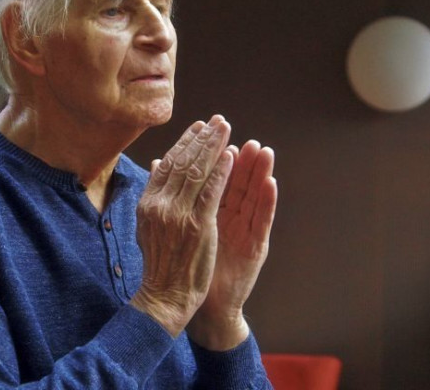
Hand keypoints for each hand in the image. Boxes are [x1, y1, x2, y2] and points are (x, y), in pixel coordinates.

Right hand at [130, 116, 234, 336]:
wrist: (164, 294)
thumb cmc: (159, 262)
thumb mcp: (147, 225)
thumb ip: (153, 193)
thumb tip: (155, 164)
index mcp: (148, 202)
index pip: (167, 165)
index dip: (184, 143)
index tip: (198, 128)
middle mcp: (160, 204)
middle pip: (183, 162)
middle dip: (202, 138)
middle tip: (217, 120)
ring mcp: (178, 213)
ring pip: (198, 171)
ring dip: (214, 147)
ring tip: (226, 129)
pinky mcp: (198, 224)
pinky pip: (212, 191)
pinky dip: (222, 171)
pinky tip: (231, 156)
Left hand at [187, 140, 277, 349]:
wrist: (187, 299)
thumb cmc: (183, 262)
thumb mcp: (178, 223)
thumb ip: (174, 193)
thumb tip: (158, 163)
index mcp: (212, 210)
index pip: (216, 176)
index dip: (216, 154)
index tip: (214, 131)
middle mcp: (232, 218)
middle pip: (239, 181)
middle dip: (242, 158)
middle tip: (245, 135)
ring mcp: (244, 231)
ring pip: (254, 195)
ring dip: (259, 171)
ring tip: (263, 150)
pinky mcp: (255, 248)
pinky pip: (262, 220)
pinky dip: (267, 200)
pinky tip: (270, 182)